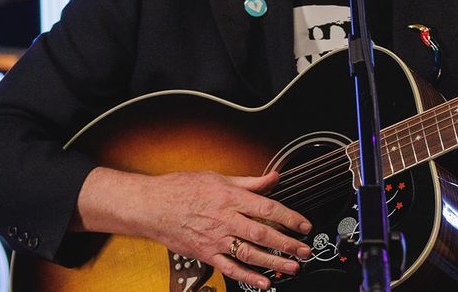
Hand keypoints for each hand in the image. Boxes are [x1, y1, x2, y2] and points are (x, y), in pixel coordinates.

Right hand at [77, 168, 312, 290]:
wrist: (151, 207)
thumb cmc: (181, 188)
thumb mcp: (217, 177)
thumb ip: (249, 181)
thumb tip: (274, 177)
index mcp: (230, 197)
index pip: (268, 207)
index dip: (290, 217)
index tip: (304, 224)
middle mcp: (225, 219)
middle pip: (263, 233)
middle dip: (288, 243)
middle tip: (306, 249)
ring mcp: (216, 239)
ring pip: (250, 253)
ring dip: (275, 262)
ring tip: (293, 267)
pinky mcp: (206, 254)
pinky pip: (230, 268)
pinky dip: (248, 277)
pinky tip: (264, 282)